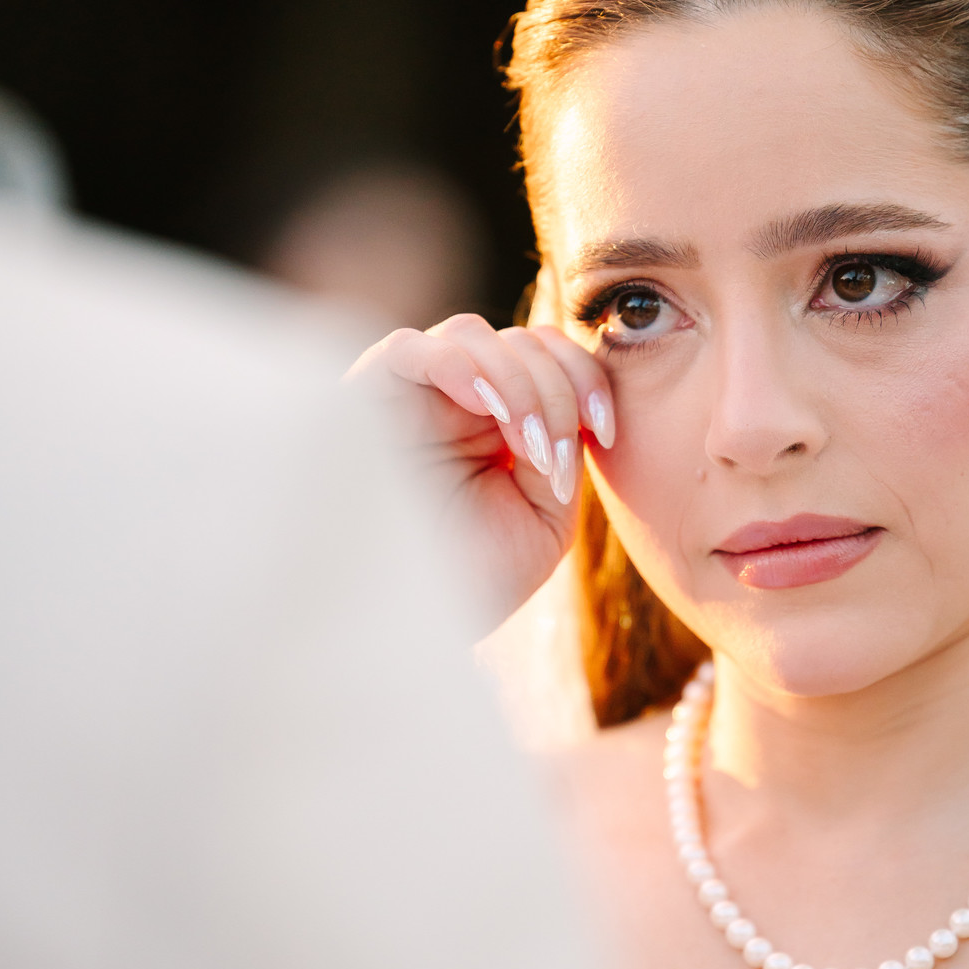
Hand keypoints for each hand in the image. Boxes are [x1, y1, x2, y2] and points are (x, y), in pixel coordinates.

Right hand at [348, 314, 615, 625]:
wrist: (409, 633)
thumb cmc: (471, 582)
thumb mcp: (543, 516)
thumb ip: (562, 451)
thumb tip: (571, 399)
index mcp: (494, 424)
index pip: (547, 356)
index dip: (587, 378)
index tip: (607, 433)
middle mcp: (449, 402)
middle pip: (518, 340)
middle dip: (558, 389)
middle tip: (555, 457)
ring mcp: (406, 400)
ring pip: (471, 334)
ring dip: (518, 382)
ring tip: (527, 448)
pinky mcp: (360, 404)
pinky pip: (407, 348)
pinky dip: (457, 364)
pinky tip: (485, 406)